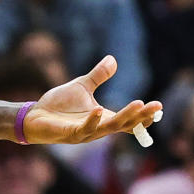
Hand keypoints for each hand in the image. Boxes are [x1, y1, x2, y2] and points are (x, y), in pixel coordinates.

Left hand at [23, 55, 161, 143]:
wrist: (35, 116)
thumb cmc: (59, 105)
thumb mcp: (82, 86)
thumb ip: (98, 76)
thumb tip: (113, 59)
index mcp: (103, 118)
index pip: (128, 121)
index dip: (143, 116)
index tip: (158, 106)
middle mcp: (98, 128)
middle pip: (124, 124)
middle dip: (141, 116)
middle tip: (155, 106)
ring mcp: (85, 133)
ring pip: (109, 127)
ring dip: (124, 118)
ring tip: (138, 105)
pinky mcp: (70, 134)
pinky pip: (84, 129)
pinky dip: (92, 120)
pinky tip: (98, 110)